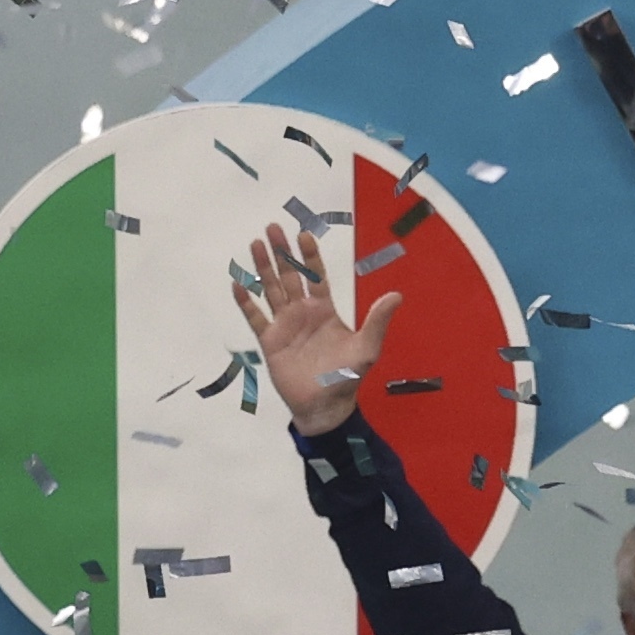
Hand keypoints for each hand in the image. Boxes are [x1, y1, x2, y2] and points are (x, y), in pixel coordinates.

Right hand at [236, 216, 399, 434]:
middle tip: (272, 227)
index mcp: (325, 310)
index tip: (303, 234)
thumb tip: (397, 295)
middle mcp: (303, 313)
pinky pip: (255, 318)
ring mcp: (284, 325)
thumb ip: (378, 321)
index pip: (316, 276)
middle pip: (290, 276)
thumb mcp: (367, 348)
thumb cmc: (347, 378)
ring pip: (271, 290)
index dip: (309, 256)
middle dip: (282, 252)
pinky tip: (237, 284)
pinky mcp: (269, 341)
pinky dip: (246, 302)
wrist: (325, 406)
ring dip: (263, 268)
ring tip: (255, 244)